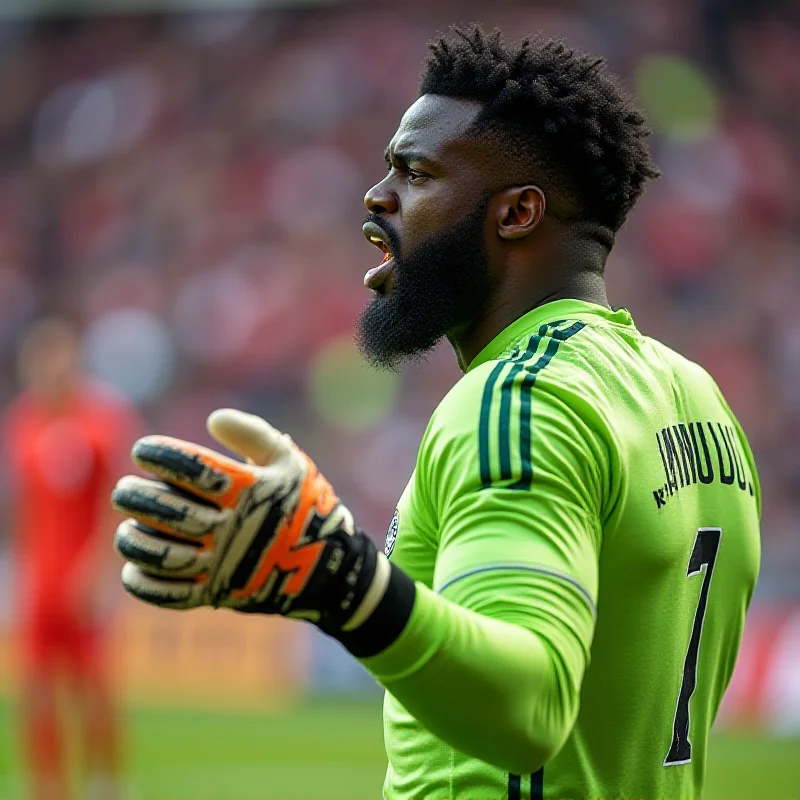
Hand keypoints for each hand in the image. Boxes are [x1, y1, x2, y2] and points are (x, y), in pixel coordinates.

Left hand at [112, 409, 389, 635]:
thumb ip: (254, 435)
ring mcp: (225, 565)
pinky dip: (145, 583)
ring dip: (134, 541)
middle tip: (123, 489)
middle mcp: (234, 528)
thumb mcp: (291, 462)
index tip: (143, 450)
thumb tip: (213, 419)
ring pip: (164, 556)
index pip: (194, 468)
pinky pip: (171, 595)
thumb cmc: (306, 505)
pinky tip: (134, 567)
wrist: (331, 570)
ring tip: (126, 527)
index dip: (161, 454)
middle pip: (171, 511)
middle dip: (137, 497)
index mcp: (251, 492)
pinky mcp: (219, 594)